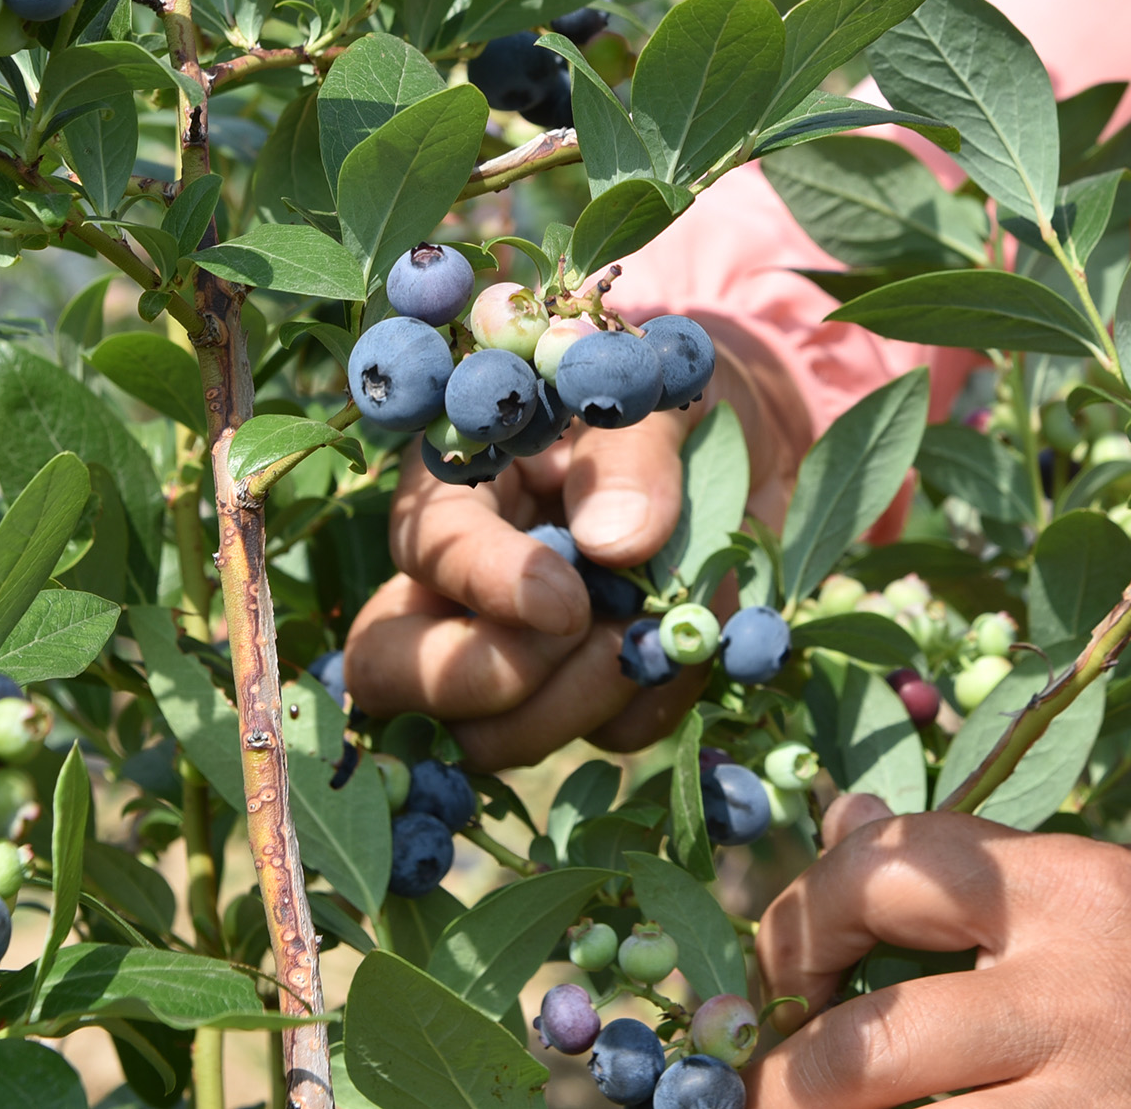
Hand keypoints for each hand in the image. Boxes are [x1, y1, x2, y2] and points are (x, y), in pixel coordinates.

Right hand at [342, 364, 797, 766]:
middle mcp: (461, 580)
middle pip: (389, 671)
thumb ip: (633, 454)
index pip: (425, 549)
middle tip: (583, 634)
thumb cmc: (668, 393)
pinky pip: (608, 737)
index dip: (485, 586)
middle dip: (482, 680)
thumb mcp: (656, 392)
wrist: (741, 433)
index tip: (567, 602)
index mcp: (459, 482)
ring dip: (581, 701)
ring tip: (659, 629)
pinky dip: (657, 700)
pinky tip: (694, 640)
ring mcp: (516, 649)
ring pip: (491, 735)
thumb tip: (615, 543)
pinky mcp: (590, 691)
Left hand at [750, 806, 1130, 1108]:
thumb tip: (840, 830)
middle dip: (780, 1076)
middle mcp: (1071, 998)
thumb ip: (984, 865)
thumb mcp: (1126, 875)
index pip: (886, 870)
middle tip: (756, 1080)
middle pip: (860, 1050)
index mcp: (1070, 893)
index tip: (782, 961)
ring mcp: (1090, 1105)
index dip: (800, 915)